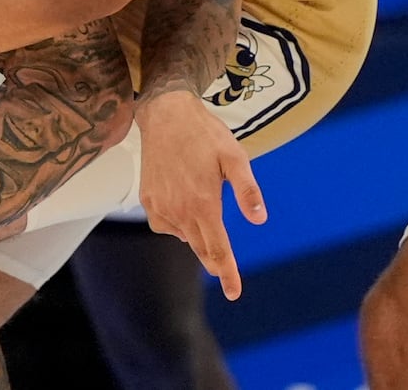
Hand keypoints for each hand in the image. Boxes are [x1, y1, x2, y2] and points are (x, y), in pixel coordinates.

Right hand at [136, 88, 265, 300]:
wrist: (165, 114)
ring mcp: (160, 206)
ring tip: (204, 216)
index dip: (228, 273)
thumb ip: (247, 191)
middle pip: (200, 248)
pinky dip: (177, 224)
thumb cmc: (205, 134)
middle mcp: (179, 210)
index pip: (218, 250)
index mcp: (203, 203)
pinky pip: (165, 224)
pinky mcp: (147, 199)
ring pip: (183, 235)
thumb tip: (260, 220)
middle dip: (215, 262)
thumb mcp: (235, 158)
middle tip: (225, 272)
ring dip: (196, 236)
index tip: (234, 293)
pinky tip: (184, 208)